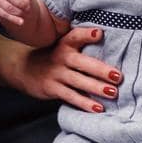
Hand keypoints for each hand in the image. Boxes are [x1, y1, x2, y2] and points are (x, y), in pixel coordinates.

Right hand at [6, 26, 120, 113]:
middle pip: (82, 63)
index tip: (99, 34)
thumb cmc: (53, 57)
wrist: (24, 68)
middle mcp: (60, 57)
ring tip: (113, 93)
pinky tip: (98, 108)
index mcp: (65, 44)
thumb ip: (82, 45)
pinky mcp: (52, 88)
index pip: (76, 36)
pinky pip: (70, 96)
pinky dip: (84, 103)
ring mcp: (55, 74)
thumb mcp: (63, 46)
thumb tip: (113, 47)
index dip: (87, 34)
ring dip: (96, 87)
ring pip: (78, 81)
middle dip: (100, 70)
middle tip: (118, 76)